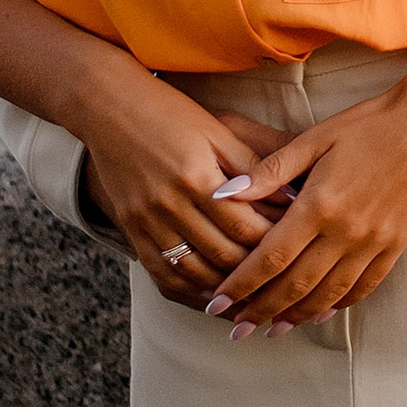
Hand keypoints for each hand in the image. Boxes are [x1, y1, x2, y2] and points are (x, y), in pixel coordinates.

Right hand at [74, 63, 281, 305]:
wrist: (108, 108)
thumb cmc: (171, 113)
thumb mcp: (218, 131)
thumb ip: (255, 167)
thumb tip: (295, 197)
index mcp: (197, 177)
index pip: (245, 226)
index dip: (275, 243)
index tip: (298, 251)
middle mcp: (169, 205)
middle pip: (222, 255)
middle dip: (257, 272)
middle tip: (285, 282)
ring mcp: (146, 222)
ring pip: (193, 274)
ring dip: (226, 290)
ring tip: (256, 298)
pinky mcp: (130, 231)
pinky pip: (162, 276)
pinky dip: (191, 292)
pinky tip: (214, 298)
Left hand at [198, 85, 406, 335]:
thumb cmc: (369, 125)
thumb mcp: (314, 139)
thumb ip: (269, 171)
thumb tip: (221, 194)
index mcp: (319, 205)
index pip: (269, 259)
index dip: (241, 285)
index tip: (217, 303)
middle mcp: (345, 233)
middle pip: (294, 286)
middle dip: (260, 311)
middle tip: (235, 329)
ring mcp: (373, 243)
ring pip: (327, 294)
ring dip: (296, 316)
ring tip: (272, 330)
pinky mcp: (395, 246)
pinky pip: (363, 287)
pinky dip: (338, 304)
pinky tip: (321, 313)